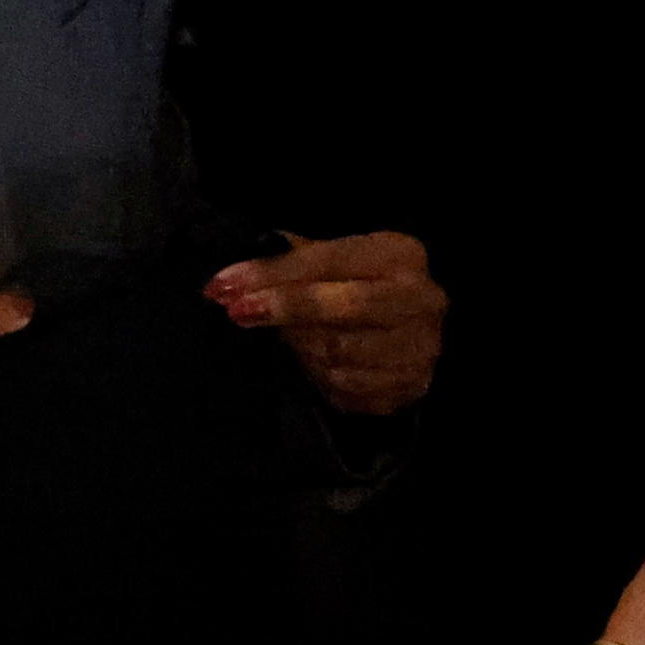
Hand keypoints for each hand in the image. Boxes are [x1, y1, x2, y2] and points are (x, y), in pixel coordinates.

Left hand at [210, 231, 442, 414]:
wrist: (414, 331)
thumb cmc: (362, 286)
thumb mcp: (336, 261)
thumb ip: (290, 265)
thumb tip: (230, 283)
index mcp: (401, 255)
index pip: (329, 260)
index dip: (273, 273)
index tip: (223, 285)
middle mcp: (421, 300)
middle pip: (343, 306)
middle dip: (283, 307)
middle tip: (237, 312)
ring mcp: (420, 349)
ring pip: (339, 353)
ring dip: (299, 346)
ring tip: (284, 338)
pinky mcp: (410, 389)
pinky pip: (347, 389)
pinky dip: (319, 377)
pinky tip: (310, 365)